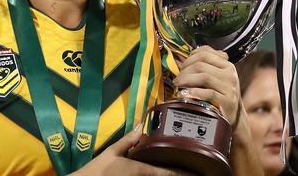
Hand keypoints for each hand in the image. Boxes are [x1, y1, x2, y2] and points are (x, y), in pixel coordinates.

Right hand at [72, 126, 195, 175]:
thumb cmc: (98, 169)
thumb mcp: (112, 152)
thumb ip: (128, 141)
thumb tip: (140, 127)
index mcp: (142, 170)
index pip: (169, 173)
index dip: (185, 173)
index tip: (199, 171)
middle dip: (181, 175)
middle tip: (196, 170)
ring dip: (170, 175)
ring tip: (185, 172)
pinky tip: (163, 173)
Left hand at [173, 45, 240, 125]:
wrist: (233, 115)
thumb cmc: (220, 94)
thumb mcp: (215, 77)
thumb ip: (203, 66)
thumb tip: (181, 60)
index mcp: (226, 65)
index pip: (205, 53)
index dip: (189, 58)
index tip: (181, 67)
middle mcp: (230, 74)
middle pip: (202, 65)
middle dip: (185, 71)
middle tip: (177, 79)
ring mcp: (230, 87)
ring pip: (205, 77)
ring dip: (187, 80)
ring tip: (178, 85)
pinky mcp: (228, 101)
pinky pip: (210, 93)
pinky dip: (195, 92)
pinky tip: (186, 94)